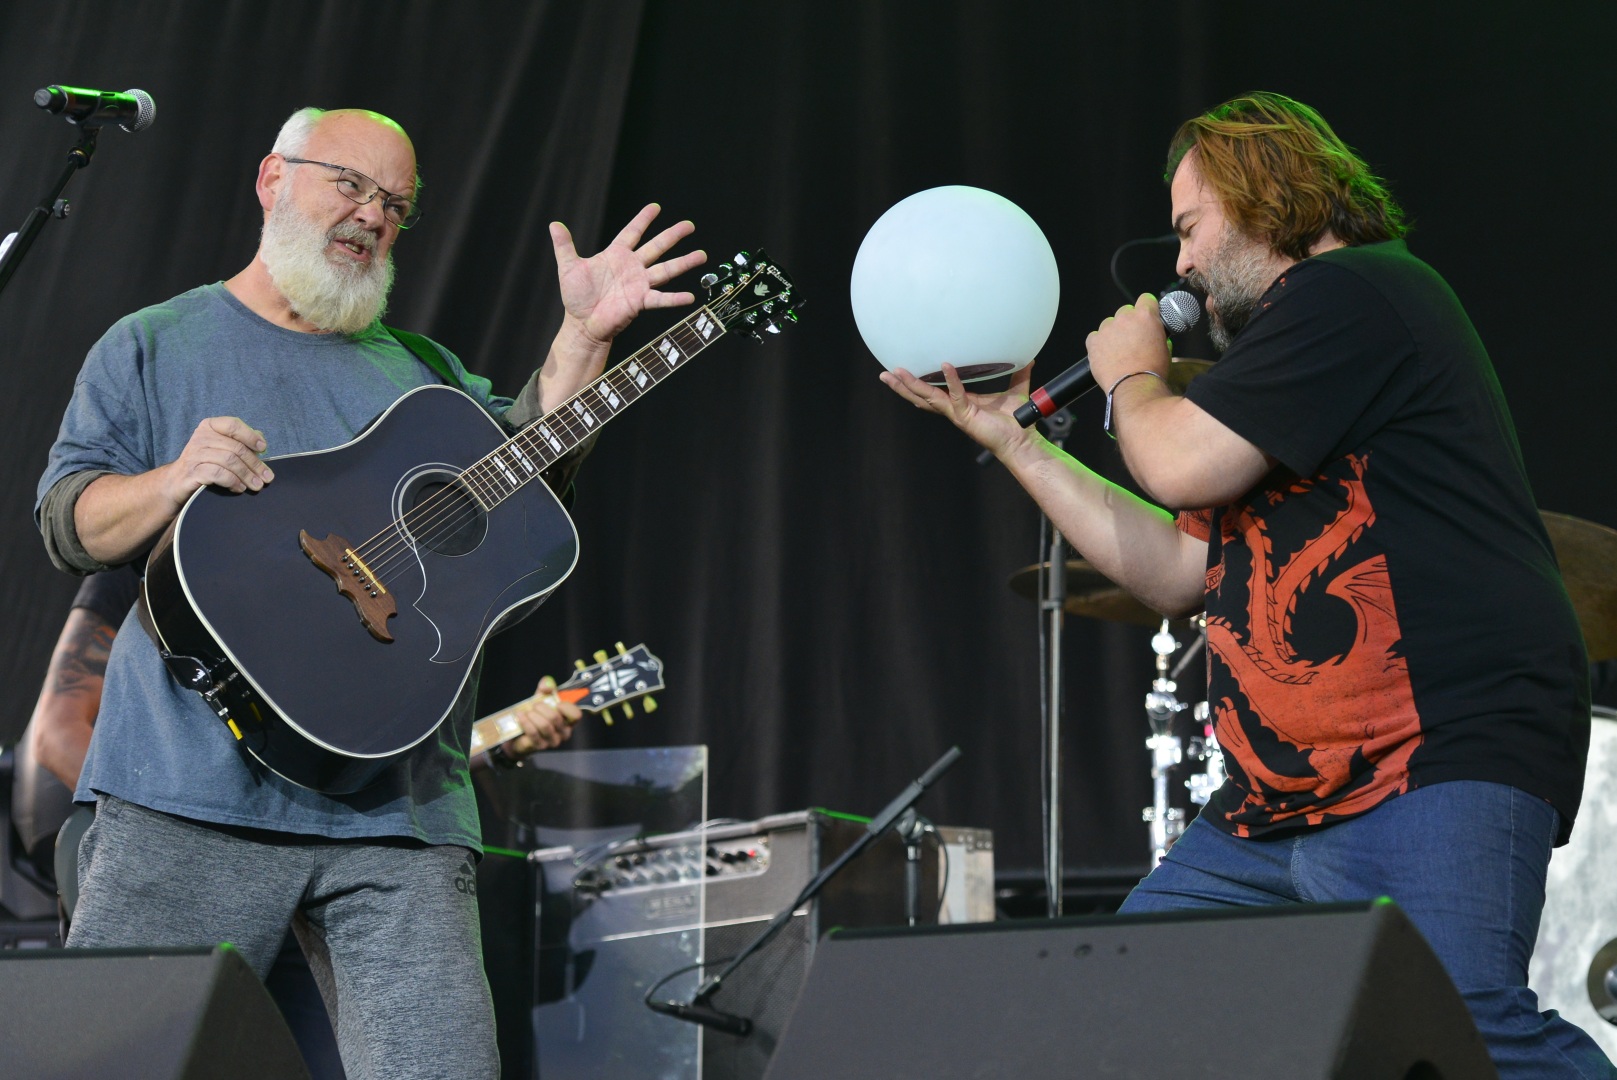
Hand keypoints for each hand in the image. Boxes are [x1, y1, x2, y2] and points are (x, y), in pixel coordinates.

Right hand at [161, 417, 272, 507]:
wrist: (177, 481)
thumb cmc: (205, 463)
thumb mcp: (221, 447)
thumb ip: (239, 440)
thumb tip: (259, 436)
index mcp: (209, 427)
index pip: (233, 425)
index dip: (250, 436)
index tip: (263, 448)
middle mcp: (201, 437)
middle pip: (235, 448)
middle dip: (255, 464)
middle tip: (267, 478)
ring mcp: (194, 454)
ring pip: (229, 461)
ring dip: (247, 475)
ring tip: (257, 485)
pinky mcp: (192, 471)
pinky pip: (218, 474)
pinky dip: (233, 481)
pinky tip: (240, 488)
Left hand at [506, 675, 582, 757]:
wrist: (520, 735)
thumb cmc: (536, 715)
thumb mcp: (541, 699)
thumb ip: (546, 688)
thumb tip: (548, 683)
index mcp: (568, 720)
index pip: (576, 715)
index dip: (567, 707)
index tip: (557, 702)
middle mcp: (564, 733)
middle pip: (555, 717)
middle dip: (541, 707)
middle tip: (534, 705)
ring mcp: (553, 741)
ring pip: (544, 725)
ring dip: (533, 715)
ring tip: (526, 712)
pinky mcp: (540, 746)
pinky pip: (533, 732)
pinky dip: (525, 722)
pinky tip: (520, 716)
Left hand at [550, 203, 706, 346]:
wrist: (581, 323)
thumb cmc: (576, 297)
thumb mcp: (568, 267)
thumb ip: (564, 246)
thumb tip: (554, 224)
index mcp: (616, 255)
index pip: (632, 232)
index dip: (643, 219)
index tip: (656, 207)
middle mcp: (632, 267)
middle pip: (656, 247)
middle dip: (673, 235)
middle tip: (690, 225)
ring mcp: (639, 284)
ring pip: (666, 269)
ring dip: (684, 263)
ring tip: (702, 255)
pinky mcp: (640, 302)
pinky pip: (660, 299)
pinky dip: (675, 298)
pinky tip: (690, 296)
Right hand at [879, 362, 1039, 461]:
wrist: (1022, 441)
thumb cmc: (1016, 422)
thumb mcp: (1015, 391)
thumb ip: (1018, 374)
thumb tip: (1028, 357)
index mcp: (960, 404)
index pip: (933, 392)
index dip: (917, 382)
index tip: (903, 370)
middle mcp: (954, 410)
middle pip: (920, 397)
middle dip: (902, 386)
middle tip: (884, 373)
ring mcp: (957, 414)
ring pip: (927, 398)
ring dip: (910, 386)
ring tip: (895, 373)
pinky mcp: (966, 416)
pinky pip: (955, 396)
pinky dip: (950, 380)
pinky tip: (946, 365)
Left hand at [1086, 294, 1171, 391]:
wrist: (1134, 386)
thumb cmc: (1152, 370)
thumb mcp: (1165, 348)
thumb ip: (1158, 335)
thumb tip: (1155, 335)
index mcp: (1145, 316)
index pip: (1145, 299)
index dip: (1146, 308)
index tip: (1145, 317)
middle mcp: (1125, 318)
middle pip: (1125, 311)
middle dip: (1128, 323)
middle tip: (1132, 340)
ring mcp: (1107, 329)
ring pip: (1109, 324)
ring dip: (1113, 333)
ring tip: (1119, 351)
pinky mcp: (1094, 341)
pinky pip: (1095, 337)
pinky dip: (1099, 344)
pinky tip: (1106, 355)